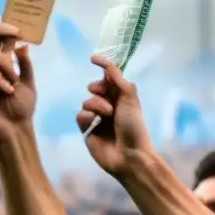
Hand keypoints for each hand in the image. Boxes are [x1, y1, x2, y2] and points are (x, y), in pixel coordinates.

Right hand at [0, 23, 35, 141]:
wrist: (17, 126)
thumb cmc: (22, 106)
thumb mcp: (29, 82)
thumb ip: (25, 64)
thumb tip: (22, 45)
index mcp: (3, 63)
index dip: (3, 29)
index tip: (17, 30)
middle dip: (6, 56)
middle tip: (15, 66)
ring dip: (5, 71)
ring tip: (12, 88)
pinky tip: (5, 91)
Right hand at [76, 56, 154, 176]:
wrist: (128, 156)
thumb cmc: (134, 127)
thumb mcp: (130, 100)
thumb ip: (119, 80)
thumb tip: (108, 65)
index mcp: (124, 98)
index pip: (111, 79)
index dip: (103, 67)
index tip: (92, 58)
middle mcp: (111, 106)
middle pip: (96, 87)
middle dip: (97, 88)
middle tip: (101, 92)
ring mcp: (98, 118)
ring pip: (87, 101)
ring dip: (95, 104)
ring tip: (106, 114)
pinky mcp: (87, 129)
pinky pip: (80, 115)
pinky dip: (86, 116)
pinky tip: (93, 123)